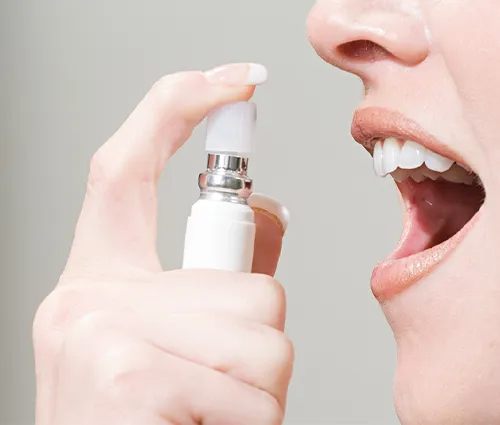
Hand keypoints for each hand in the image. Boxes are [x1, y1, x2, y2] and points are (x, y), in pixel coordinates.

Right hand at [33, 63, 292, 424]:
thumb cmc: (142, 420)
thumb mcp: (170, 339)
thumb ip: (224, 276)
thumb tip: (273, 213)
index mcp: (98, 279)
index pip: (124, 165)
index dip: (172, 109)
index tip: (227, 81)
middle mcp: (87, 299)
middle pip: (243, 281)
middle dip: (259, 335)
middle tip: (219, 375)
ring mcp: (101, 335)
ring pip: (262, 335)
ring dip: (259, 387)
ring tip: (210, 412)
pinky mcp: (128, 379)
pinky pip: (251, 388)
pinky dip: (250, 423)